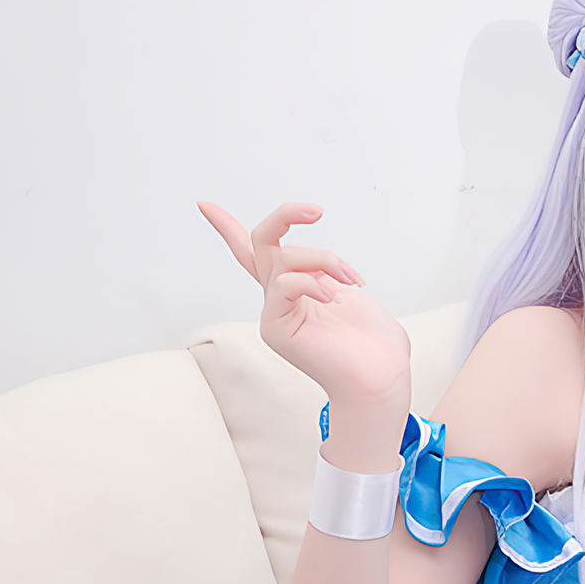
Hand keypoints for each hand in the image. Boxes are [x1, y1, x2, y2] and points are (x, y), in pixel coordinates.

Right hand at [197, 199, 410, 413]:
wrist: (380, 378)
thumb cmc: (375, 344)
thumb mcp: (351, 291)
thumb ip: (325, 271)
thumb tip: (315, 266)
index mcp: (296, 290)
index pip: (254, 254)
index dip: (226, 227)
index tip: (204, 205)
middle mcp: (279, 300)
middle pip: (261, 241)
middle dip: (286, 215)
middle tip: (317, 211)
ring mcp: (275, 314)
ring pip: (284, 258)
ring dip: (324, 260)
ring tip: (353, 281)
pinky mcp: (276, 328)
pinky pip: (285, 284)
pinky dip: (312, 283)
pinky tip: (332, 298)